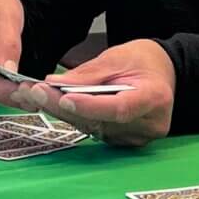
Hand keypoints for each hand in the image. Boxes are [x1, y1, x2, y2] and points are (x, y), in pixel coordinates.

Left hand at [12, 39, 175, 146]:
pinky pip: (95, 131)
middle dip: (65, 107)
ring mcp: (138, 137)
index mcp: (155, 97)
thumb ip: (89, 73)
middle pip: (101, 121)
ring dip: (64, 113)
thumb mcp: (118, 56)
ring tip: (38, 94)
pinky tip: (57, 104)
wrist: (162, 74)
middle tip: (35, 91)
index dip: (90, 106)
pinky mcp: (126, 142)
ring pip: (93, 128)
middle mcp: (150, 123)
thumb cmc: (143, 61)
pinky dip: (76, 117)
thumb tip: (55, 84)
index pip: (120, 108)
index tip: (64, 98)